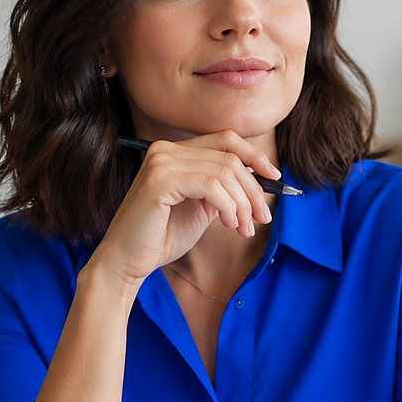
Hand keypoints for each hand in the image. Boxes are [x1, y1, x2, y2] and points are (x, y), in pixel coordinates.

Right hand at [87, 131, 280, 290]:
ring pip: (225, 173)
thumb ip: (223, 191)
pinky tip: (228, 225)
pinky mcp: (159, 180)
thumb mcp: (201, 209)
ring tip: (243, 229)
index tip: (274, 178)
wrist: (127, 261)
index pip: (225, 140)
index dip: (254, 156)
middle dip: (253, 190)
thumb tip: (259, 182)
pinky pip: (211, 186)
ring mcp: (161, 162)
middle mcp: (166, 150)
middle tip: (262, 218)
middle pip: (229, 157)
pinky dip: (228, 207)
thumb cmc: (161, 238)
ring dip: (242, 204)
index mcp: (175, 152)